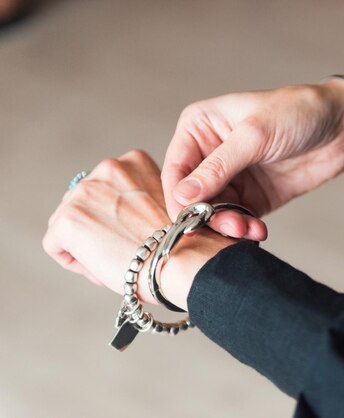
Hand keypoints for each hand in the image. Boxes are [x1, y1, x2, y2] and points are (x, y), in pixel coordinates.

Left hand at [43, 150, 240, 307]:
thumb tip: (115, 218)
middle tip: (123, 248)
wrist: (183, 260)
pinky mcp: (68, 219)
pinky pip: (55, 245)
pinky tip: (103, 265)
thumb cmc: (183, 241)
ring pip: (67, 222)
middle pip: (84, 202)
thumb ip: (139, 198)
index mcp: (134, 160)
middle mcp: (107, 167)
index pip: (107, 187)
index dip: (118, 214)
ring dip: (86, 241)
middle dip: (98, 224)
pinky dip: (74, 260)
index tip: (134, 231)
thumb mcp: (164, 202)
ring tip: (116, 257)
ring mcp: (85, 192)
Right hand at [162, 81, 343, 233]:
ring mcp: (232, 178)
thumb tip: (182, 196)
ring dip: (228, 226)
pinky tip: (257, 231)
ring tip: (248, 230)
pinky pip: (239, 219)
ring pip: (215, 213)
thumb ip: (218, 167)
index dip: (179, 198)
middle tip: (229, 227)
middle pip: (193, 198)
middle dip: (208, 217)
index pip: (176, 170)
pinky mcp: (253, 197)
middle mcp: (210, 155)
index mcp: (200, 128)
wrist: (342, 126)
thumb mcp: (254, 135)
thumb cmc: (296, 112)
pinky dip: (245, 229)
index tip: (188, 221)